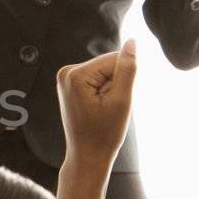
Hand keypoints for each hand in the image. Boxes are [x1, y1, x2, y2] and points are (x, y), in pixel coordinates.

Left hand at [56, 42, 137, 165]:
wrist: (88, 156)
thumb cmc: (104, 133)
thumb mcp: (121, 100)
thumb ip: (127, 69)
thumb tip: (132, 42)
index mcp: (75, 74)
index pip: (115, 60)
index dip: (123, 82)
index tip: (113, 104)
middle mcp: (66, 72)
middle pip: (108, 65)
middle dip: (116, 85)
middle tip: (108, 109)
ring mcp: (66, 78)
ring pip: (105, 73)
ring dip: (111, 90)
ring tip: (103, 111)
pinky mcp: (70, 85)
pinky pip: (98, 80)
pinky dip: (104, 93)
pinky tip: (98, 109)